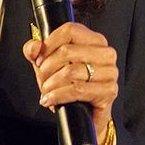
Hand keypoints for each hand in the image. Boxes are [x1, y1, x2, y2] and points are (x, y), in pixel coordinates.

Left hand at [23, 22, 118, 138]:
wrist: (85, 114)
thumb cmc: (69, 85)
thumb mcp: (48, 65)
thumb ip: (35, 51)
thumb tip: (34, 46)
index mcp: (95, 40)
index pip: (69, 30)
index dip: (49, 44)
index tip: (39, 59)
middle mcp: (106, 53)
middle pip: (67, 51)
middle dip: (47, 68)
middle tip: (42, 79)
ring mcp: (110, 72)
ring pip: (71, 71)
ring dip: (51, 84)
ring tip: (46, 91)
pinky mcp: (109, 91)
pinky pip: (77, 90)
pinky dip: (58, 95)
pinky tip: (50, 100)